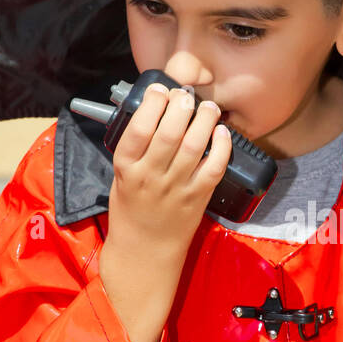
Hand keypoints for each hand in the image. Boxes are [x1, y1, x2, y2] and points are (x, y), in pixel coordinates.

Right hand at [107, 83, 232, 259]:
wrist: (144, 250)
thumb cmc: (131, 209)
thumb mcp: (121, 177)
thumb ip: (136, 148)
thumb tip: (156, 111)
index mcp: (127, 167)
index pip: (139, 128)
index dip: (153, 103)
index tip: (161, 90)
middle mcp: (151, 176)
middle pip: (170, 132)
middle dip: (181, 105)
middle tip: (186, 96)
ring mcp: (176, 188)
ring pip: (194, 145)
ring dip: (204, 120)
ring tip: (208, 108)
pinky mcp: (198, 197)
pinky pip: (214, 167)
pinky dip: (221, 146)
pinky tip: (221, 132)